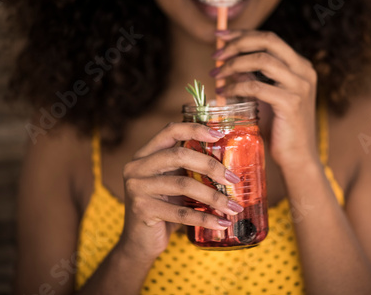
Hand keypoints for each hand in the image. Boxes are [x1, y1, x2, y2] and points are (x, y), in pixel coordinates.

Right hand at [118, 122, 242, 261]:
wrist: (139, 242)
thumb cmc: (163, 209)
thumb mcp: (173, 183)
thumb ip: (189, 169)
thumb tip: (229, 163)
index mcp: (145, 154)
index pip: (170, 130)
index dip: (195, 129)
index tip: (219, 134)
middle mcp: (137, 167)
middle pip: (179, 155)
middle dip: (211, 165)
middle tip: (233, 179)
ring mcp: (137, 188)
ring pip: (183, 184)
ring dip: (214, 197)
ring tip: (234, 206)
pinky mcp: (142, 210)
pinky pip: (181, 213)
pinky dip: (205, 218)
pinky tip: (222, 223)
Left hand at [212, 30, 319, 171]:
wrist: (297, 158)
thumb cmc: (279, 129)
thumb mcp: (265, 97)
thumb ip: (253, 78)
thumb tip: (230, 65)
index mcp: (300, 66)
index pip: (270, 38)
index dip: (242, 33)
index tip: (219, 36)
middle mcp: (304, 70)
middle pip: (268, 40)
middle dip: (237, 43)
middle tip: (216, 54)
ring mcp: (300, 86)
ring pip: (262, 60)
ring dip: (234, 64)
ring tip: (216, 74)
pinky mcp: (291, 103)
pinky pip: (257, 86)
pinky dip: (236, 87)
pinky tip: (223, 93)